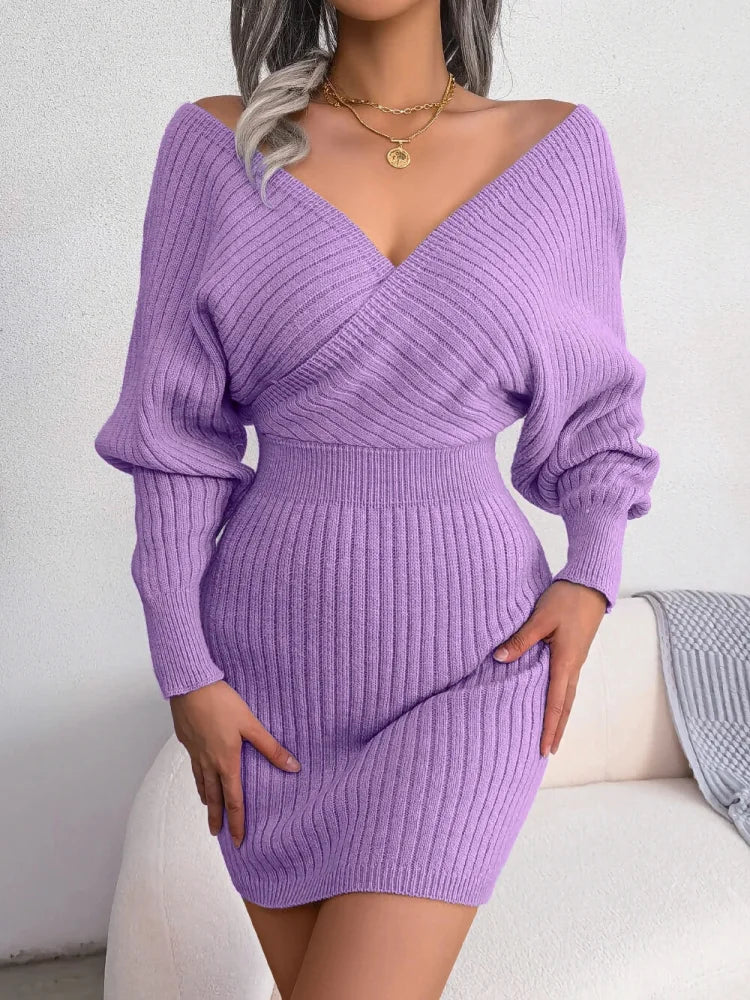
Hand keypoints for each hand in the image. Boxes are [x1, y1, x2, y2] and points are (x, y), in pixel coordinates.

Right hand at [170, 680, 300, 847]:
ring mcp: (195, 753)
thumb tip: (293, 767)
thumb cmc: (222, 703)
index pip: (233, 800)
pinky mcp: (187, 741)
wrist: (190, 687)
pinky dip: (198, 780)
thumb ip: (271, 747)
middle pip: (213, 797)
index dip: (237, 821)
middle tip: (217, 834)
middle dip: (217, 818)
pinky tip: (199, 776)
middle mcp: (209, 762)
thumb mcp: (251, 724)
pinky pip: (193, 768)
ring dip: (206, 800)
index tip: (238, 840)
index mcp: (226, 761)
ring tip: (209, 809)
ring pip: (201, 783)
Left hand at [492, 580, 606, 755]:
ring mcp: (576, 660)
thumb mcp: (540, 618)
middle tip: (547, 753)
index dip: (550, 728)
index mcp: (566, 662)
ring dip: (560, 717)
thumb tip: (498, 658)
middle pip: (565, 707)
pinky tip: (552, 702)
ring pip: (568, 696)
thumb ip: (520, 640)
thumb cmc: (566, 599)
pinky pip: (567, 684)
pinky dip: (560, 700)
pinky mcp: (574, 653)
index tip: (544, 749)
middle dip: (557, 730)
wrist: (591, 585)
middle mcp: (574, 666)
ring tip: (552, 735)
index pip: (556, 703)